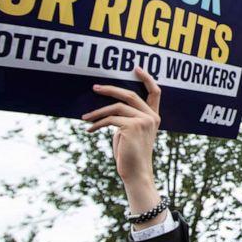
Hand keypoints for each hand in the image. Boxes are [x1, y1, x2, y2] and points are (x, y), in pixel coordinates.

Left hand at [83, 67, 162, 216]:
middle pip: (130, 94)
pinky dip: (97, 123)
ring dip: (97, 112)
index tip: (136, 68)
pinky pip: (110, 119)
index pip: (156, 92)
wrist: (135, 174)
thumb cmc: (130, 155)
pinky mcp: (132, 126)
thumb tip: (107, 107)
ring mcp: (143, 121)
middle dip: (111, 89)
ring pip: (116, 107)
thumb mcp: (130, 133)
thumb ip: (126, 118)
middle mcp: (151, 117)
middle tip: (95, 87)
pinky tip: (89, 129)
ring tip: (85, 117)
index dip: (147, 78)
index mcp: (154, 117)